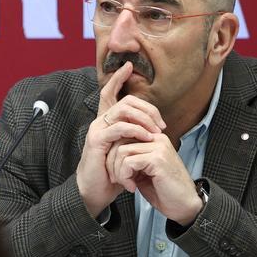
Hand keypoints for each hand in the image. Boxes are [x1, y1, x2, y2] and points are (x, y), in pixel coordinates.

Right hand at [76, 62, 166, 217]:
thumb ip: (134, 137)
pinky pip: (119, 127)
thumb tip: (154, 128)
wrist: (95, 191)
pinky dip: (136, 130)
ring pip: (123, 109)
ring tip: (156, 132)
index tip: (128, 65)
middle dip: (147, 108)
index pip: (109, 92)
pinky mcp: (97, 140)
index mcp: (106, 122)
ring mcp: (97, 129)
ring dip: (144, 118)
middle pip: (125, 100)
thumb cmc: (112, 172)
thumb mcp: (126, 150)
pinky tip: (146, 137)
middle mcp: (100, 121)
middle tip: (161, 124)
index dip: (117, 78)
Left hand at [109, 132, 202, 225]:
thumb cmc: (164, 191)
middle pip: (120, 141)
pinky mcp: (157, 158)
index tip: (116, 173)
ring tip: (127, 184)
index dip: (113, 155)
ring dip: (118, 171)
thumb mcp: (142, 171)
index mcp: (154, 139)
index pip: (123, 136)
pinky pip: (128, 162)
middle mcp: (157, 139)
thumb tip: (109, 153)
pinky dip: (125, 177)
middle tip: (117, 180)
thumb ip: (130, 159)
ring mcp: (159, 147)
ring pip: (121, 151)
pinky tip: (132, 187)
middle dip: (112, 163)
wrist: (184, 206)